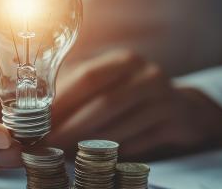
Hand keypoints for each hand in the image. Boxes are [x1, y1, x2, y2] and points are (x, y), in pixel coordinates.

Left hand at [47, 49, 221, 159]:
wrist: (185, 109)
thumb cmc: (134, 95)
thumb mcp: (112, 83)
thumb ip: (80, 89)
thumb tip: (37, 112)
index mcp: (126, 61)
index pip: (88, 77)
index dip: (61, 100)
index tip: (37, 120)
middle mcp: (148, 75)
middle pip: (104, 103)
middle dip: (71, 127)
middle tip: (46, 144)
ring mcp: (165, 100)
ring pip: (121, 126)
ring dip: (89, 144)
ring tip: (64, 153)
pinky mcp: (175, 124)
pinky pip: (138, 143)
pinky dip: (115, 152)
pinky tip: (98, 159)